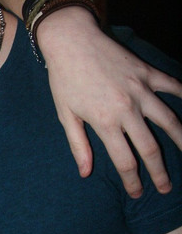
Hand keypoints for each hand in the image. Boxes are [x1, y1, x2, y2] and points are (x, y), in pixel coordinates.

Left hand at [37, 9, 181, 196]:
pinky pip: (172, 86)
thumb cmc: (64, 79)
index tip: (137, 193)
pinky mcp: (147, 73)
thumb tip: (85, 173)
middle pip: (150, 148)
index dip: (133, 181)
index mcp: (105, 122)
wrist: (71, 40)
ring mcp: (140, 89)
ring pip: (169, 120)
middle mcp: (127, 108)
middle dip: (159, 172)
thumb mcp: (65, 115)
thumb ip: (78, 145)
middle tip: (165, 188)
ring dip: (181, 140)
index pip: (125, 161)